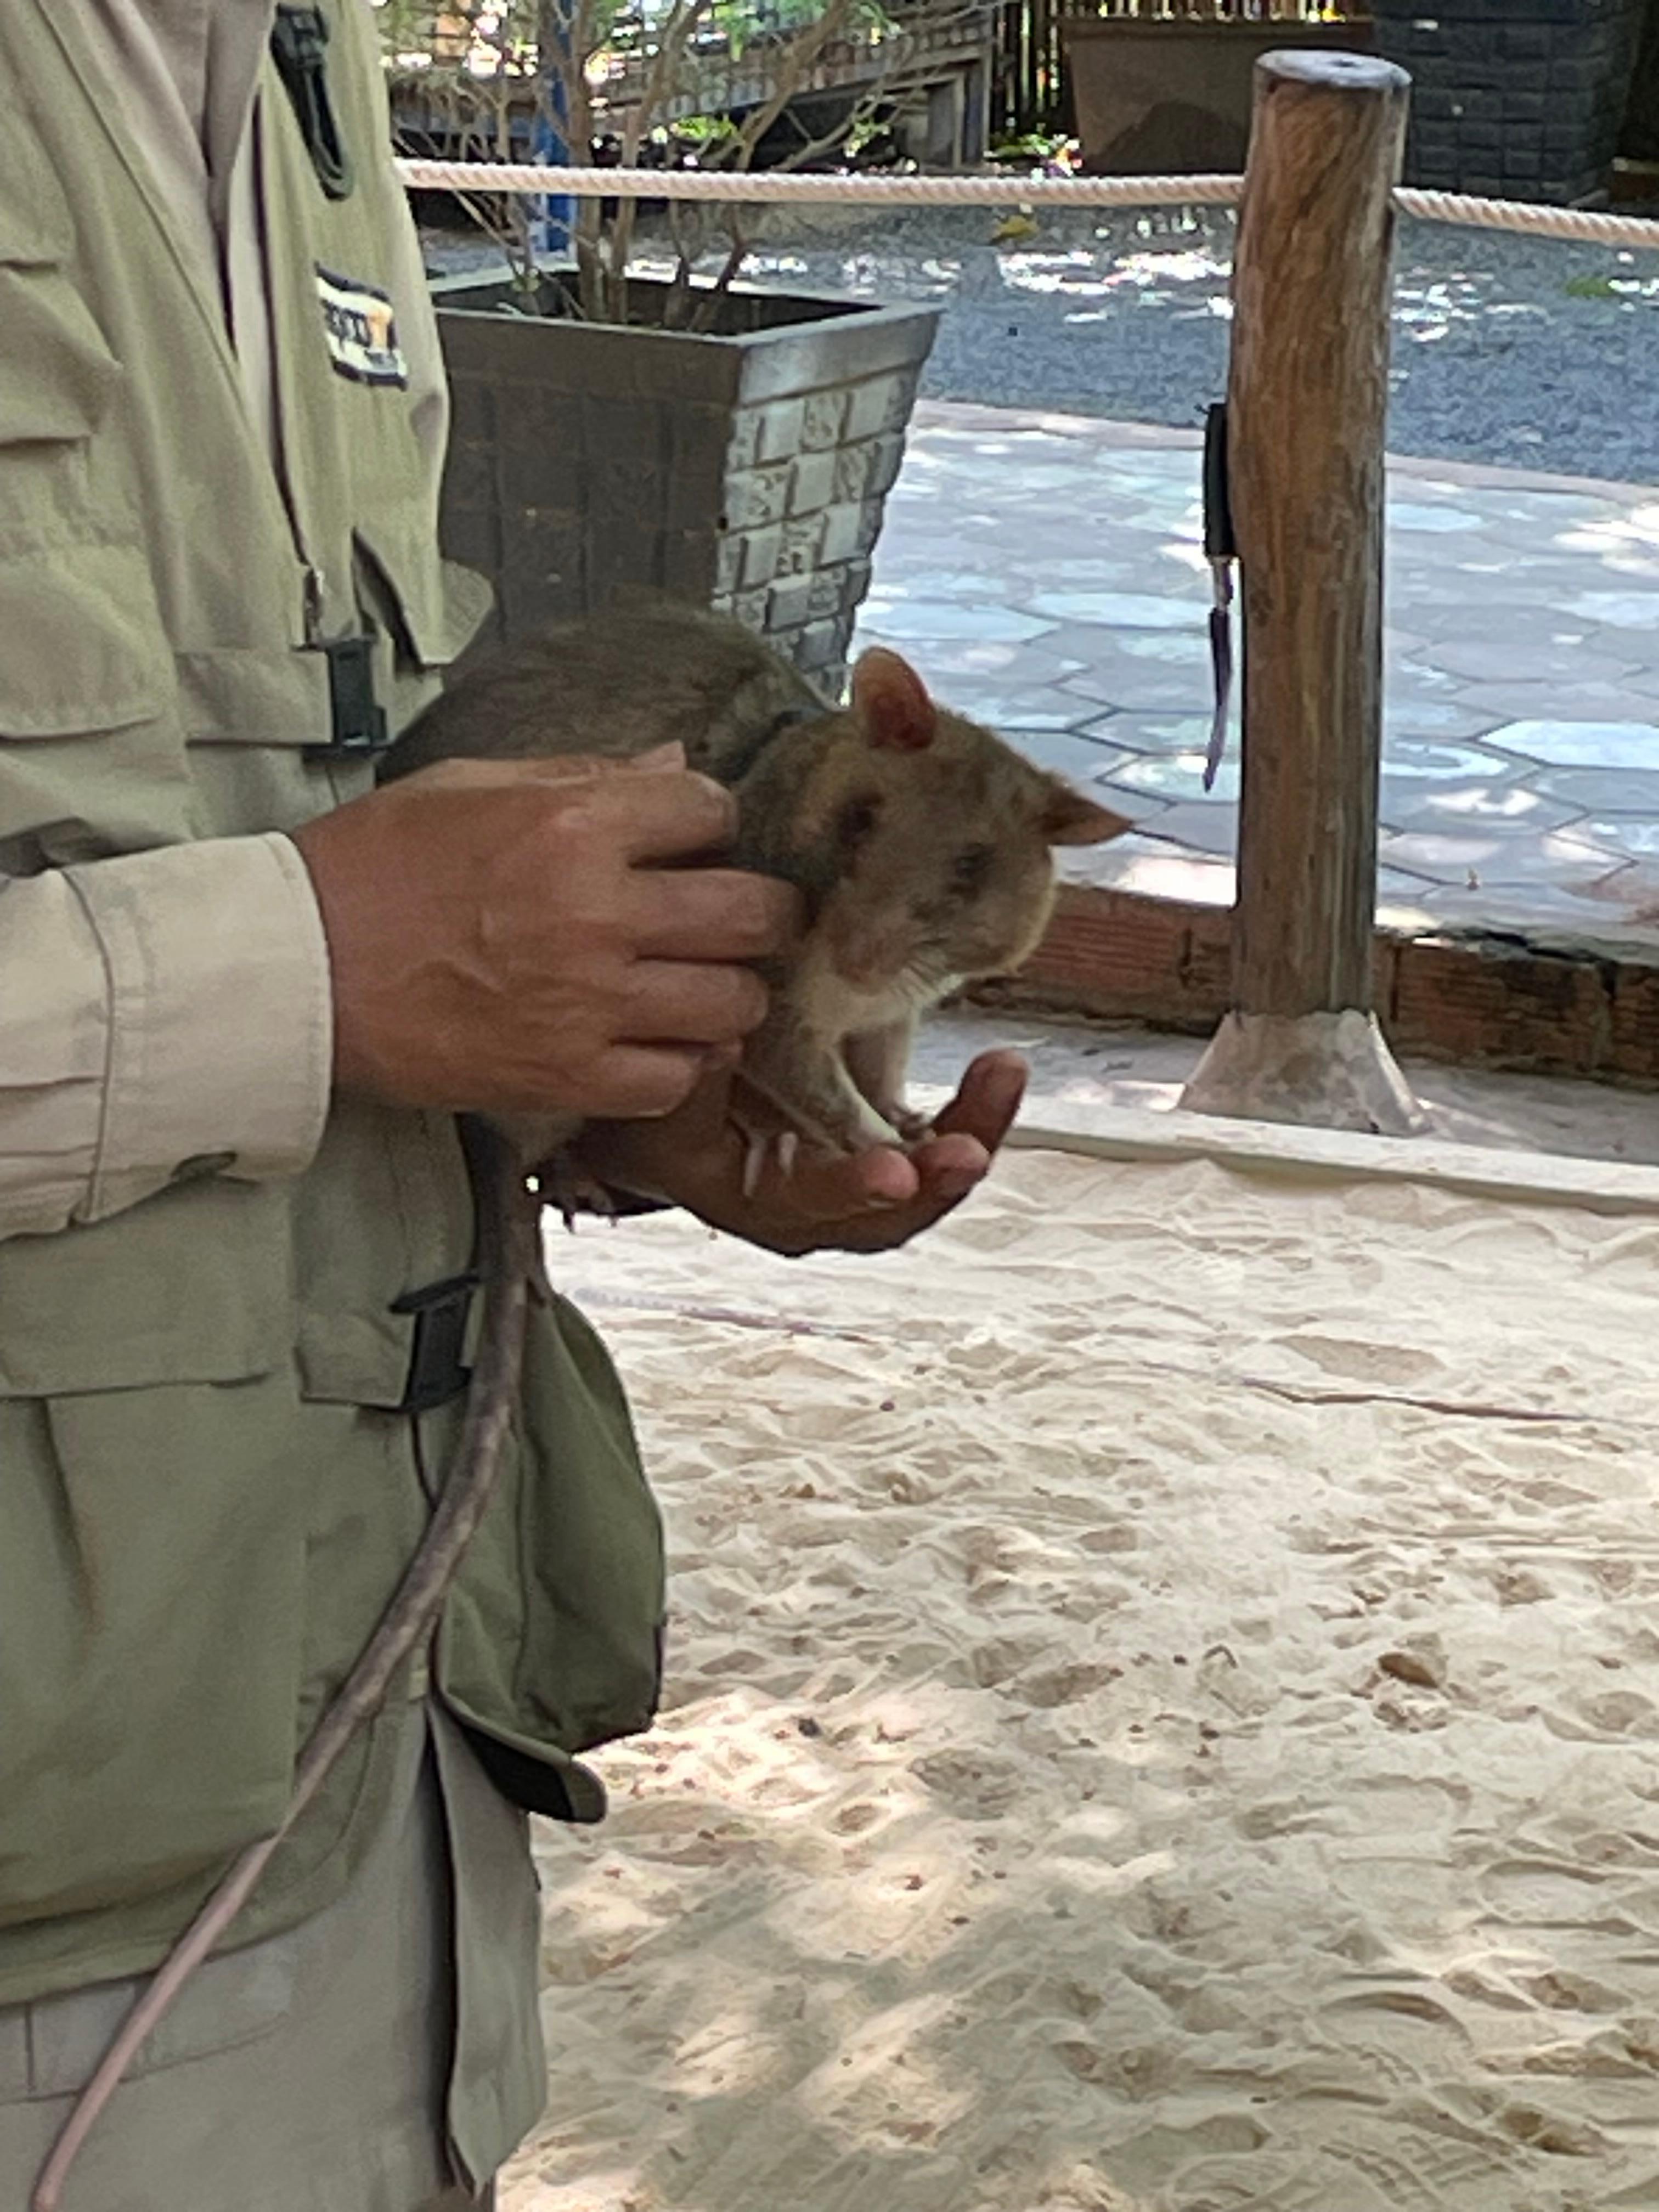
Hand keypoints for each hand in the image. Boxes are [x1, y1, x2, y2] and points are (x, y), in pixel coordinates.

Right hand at [290, 749, 798, 1120]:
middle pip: (750, 914)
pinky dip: (682, 1064)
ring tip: (705, 984)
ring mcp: (587, 1003)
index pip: (710, 808)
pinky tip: (663, 1043)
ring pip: (730, 1004)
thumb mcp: (470, 786)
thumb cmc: (373, 869)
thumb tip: (674, 765)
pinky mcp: (566, 1076)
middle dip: (762, 912)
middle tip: (745, 918)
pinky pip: (675, 1079)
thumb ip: (582, 775)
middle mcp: (596, 913)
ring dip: (731, 993)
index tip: (698, 838)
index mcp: (572, 825)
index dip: (713, 821)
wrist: (298, 970)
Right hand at [572, 1050, 1026, 1255]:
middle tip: (973, 1146)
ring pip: (927, 1176)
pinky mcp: (885, 1141)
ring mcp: (860, 1177)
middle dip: (938, 1178)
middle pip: (893, 1213)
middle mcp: (821, 1208)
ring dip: (972, 1132)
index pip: (814, 1208)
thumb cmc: (654, 1117)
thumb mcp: (659, 1108)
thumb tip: (721, 1043)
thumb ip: (690, 1086)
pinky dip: (971, 1109)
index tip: (893, 1172)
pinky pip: (937, 1136)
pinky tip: (998, 1067)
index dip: (853, 1190)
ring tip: (1003, 1075)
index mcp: (763, 1208)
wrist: (665, 1118)